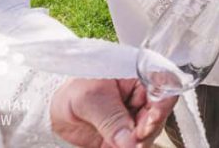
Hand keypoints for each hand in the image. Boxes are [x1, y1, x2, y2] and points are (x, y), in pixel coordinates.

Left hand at [50, 78, 176, 147]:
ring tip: (125, 145)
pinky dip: (133, 147)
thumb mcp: (91, 100)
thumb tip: (130, 142)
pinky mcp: (128, 137)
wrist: (55, 111)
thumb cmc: (74, 91)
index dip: (162, 104)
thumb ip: (111, 120)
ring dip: (141, 142)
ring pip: (150, 132)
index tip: (150, 120)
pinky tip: (123, 147)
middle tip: (136, 140)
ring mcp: (136, 118)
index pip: (162, 87)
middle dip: (149, 129)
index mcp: (139, 77)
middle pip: (159, 114)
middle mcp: (142, 98)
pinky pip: (136, 144)